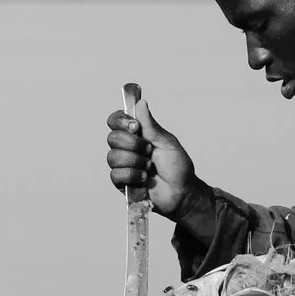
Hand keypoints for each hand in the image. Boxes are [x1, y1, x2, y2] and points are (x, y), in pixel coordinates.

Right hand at [105, 89, 194, 217]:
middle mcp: (126, 147)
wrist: (182, 192)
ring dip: (135, 161)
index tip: (136, 127)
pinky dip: (133, 175)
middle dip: (133, 144)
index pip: (115, 120)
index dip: (121, 121)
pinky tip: (145, 179)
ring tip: (150, 167)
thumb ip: (151, 125)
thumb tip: (141, 103)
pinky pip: (116, 174)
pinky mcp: (121, 182)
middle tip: (150, 150)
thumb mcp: (167, 142)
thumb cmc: (177, 166)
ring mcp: (123, 164)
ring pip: (113, 156)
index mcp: (136, 134)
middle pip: (112, 137)